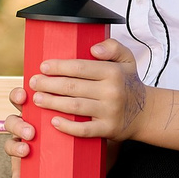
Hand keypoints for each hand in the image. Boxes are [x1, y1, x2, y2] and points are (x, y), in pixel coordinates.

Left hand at [26, 40, 147, 140]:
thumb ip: (112, 47)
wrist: (145, 113)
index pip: (81, 67)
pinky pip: (84, 130)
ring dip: (52, 103)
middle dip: (49, 84)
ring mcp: (109, 112)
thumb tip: (93, 49)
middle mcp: (111, 92)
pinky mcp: (108, 129)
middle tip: (33, 82)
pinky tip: (54, 122)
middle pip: (73, 87)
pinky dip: (68, 127)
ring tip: (37, 99)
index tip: (43, 66)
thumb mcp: (127, 60)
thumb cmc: (128, 84)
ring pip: (75, 107)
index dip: (59, 67)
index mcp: (113, 72)